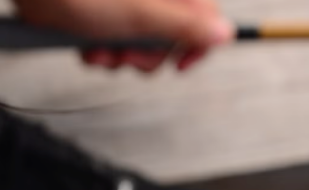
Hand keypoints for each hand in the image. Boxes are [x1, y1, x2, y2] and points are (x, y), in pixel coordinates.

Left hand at [12, 0, 233, 72]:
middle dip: (146, 52)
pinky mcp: (98, 12)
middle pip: (168, 30)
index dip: (196, 43)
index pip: (203, 11)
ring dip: (119, 55)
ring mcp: (122, 2)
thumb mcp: (139, 12)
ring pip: (137, 39)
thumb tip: (222, 33)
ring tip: (100, 48)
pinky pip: (112, 38)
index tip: (181, 63)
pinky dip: (101, 49)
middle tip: (128, 54)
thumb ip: (184, 25)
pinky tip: (87, 44)